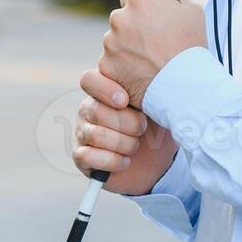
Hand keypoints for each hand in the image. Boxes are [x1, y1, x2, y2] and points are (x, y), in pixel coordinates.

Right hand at [73, 68, 177, 194]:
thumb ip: (147, 90)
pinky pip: (87, 156)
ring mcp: (83, 132)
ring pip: (96, 134)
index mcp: (105, 90)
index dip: (105, 89)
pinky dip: (112, 161)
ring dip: (124, 144)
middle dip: (127, 123)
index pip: (89, 80)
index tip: (125, 101)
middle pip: (96, 110)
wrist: (160, 160)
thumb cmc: (156, 126)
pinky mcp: (82, 156)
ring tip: (136, 146)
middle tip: (142, 128)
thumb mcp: (157, 106)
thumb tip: (148, 80)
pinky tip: (125, 161)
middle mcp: (89, 109)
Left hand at [99, 0, 206, 107]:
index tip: (149, 21)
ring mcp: (111, 43)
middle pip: (121, 20)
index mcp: (139, 0)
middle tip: (152, 45)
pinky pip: (112, 64)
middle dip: (132, 30)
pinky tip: (142, 73)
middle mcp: (120, 18)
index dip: (141, 11)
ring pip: (115, 42)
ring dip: (127, 49)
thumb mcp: (190, 10)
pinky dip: (123, 69)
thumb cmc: (191, 47)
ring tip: (150, 62)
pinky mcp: (106, 66)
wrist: (185, 84)